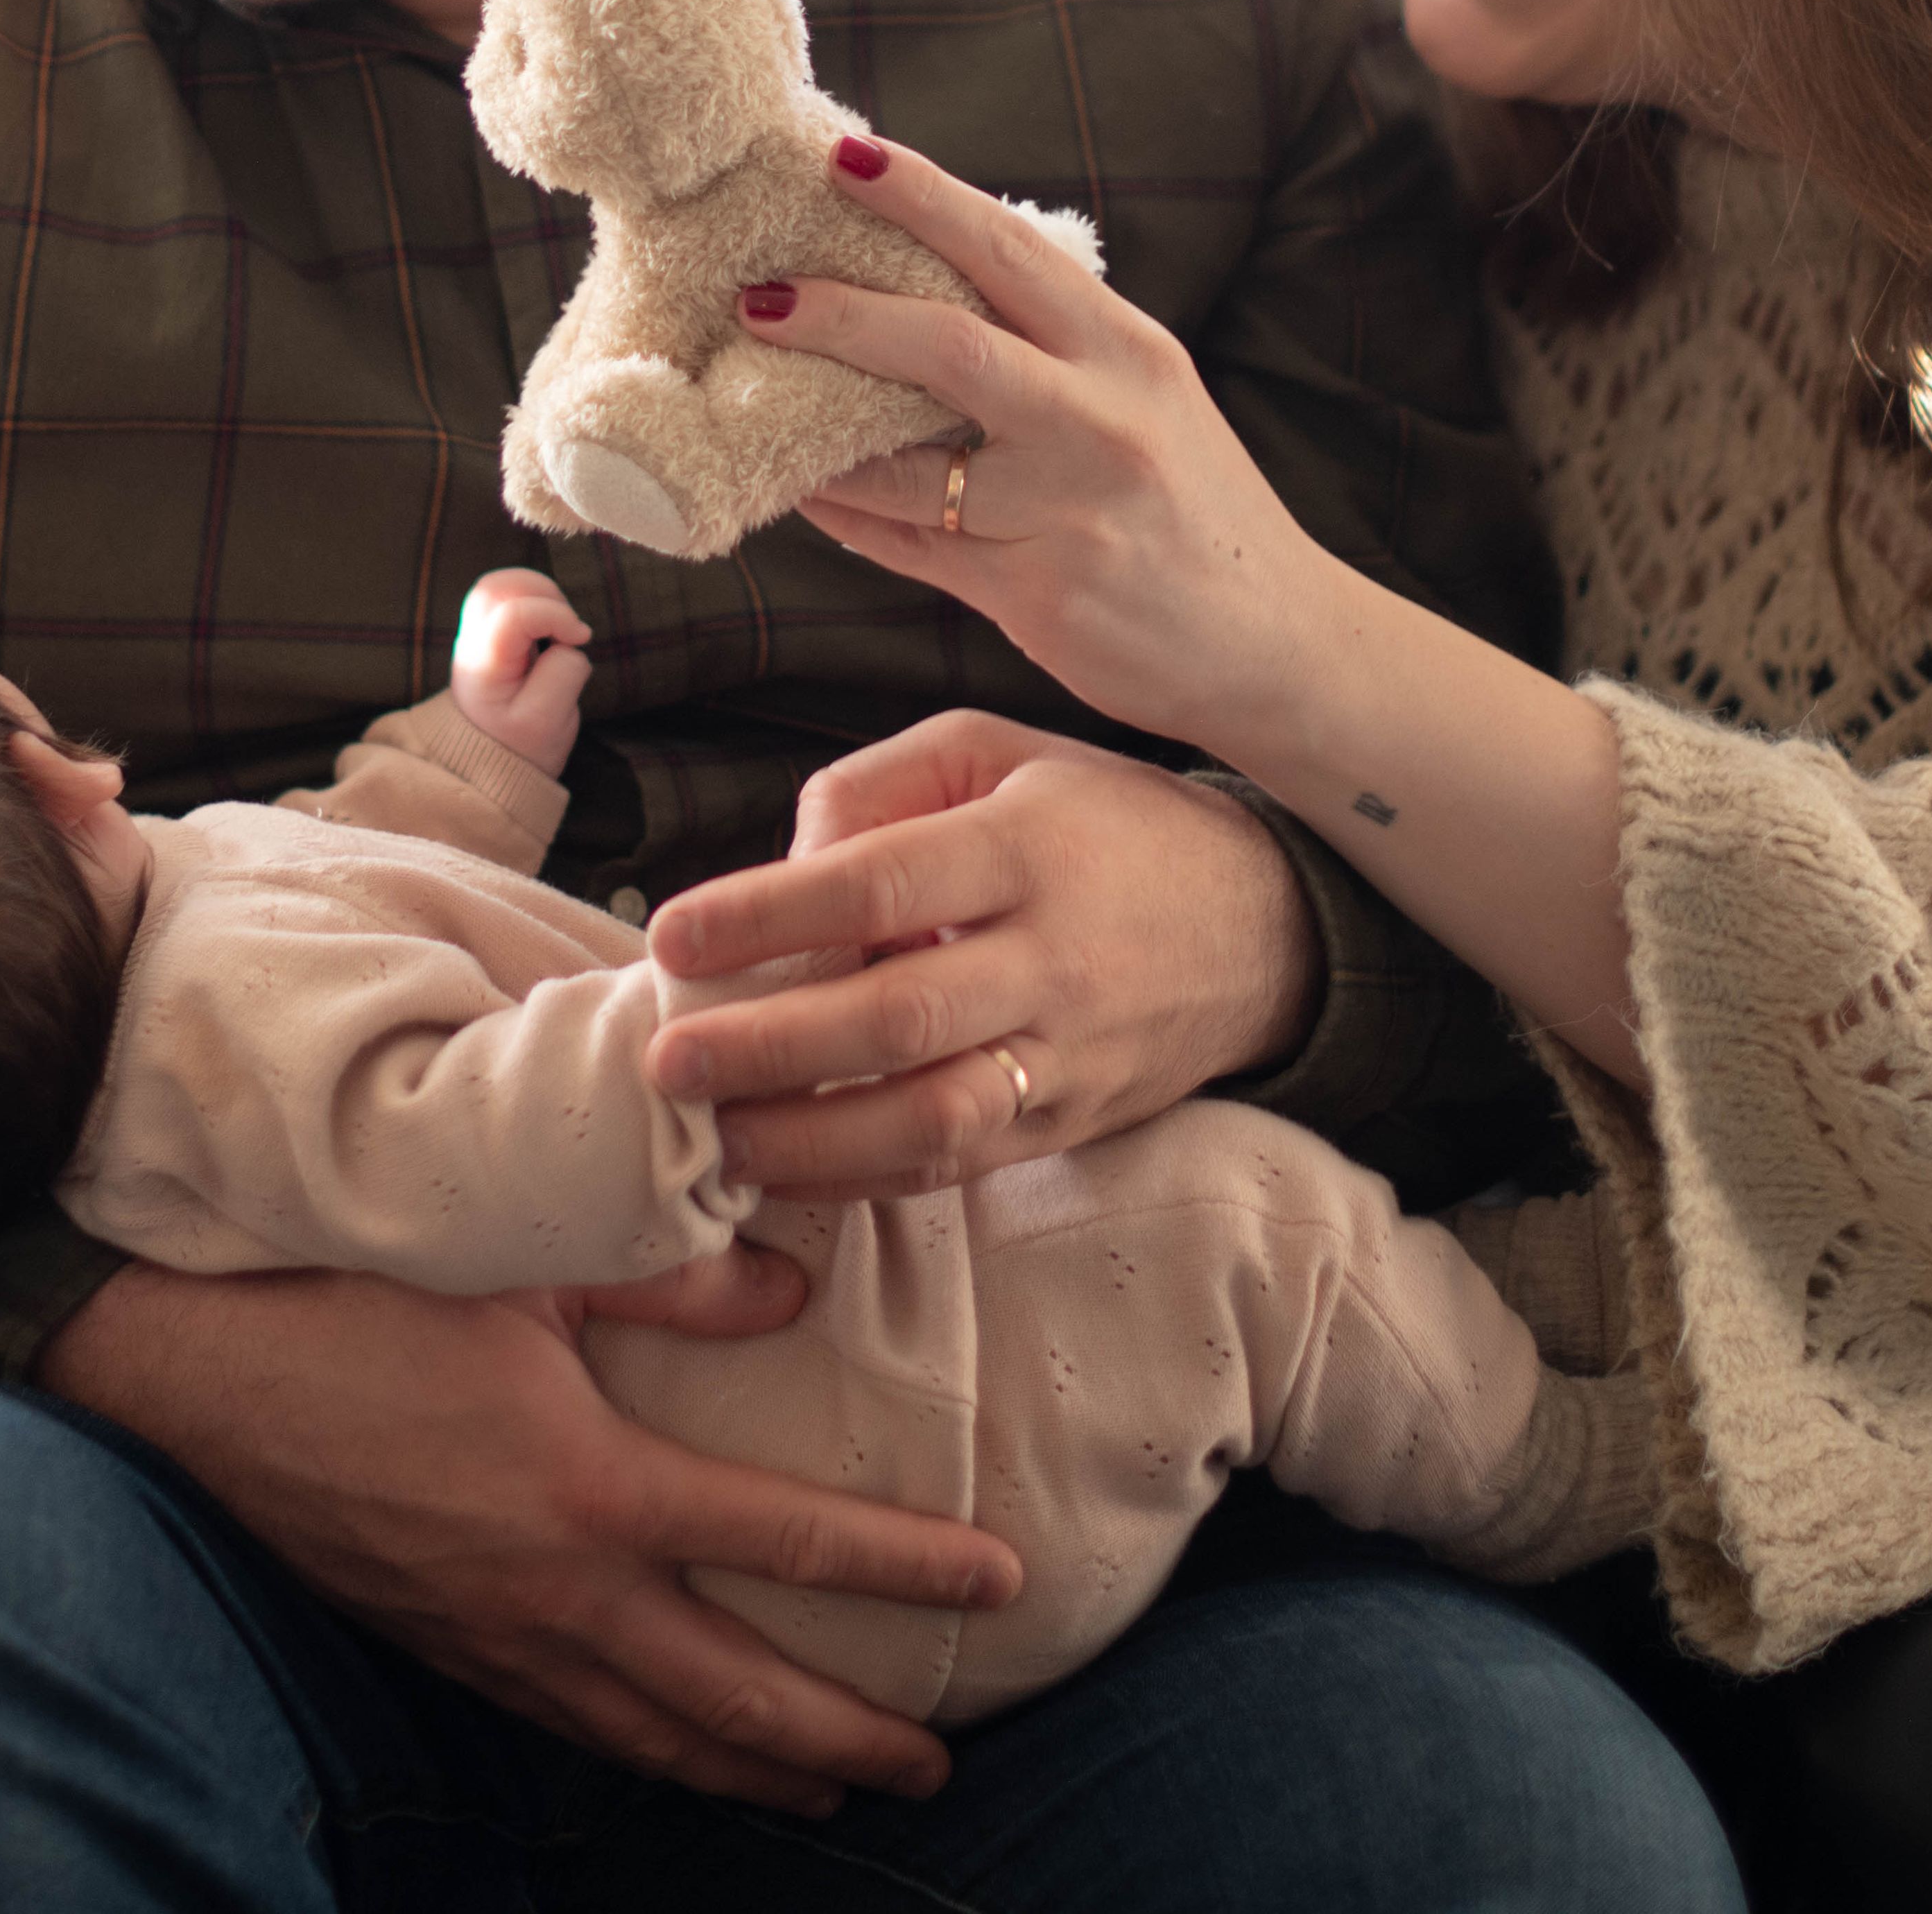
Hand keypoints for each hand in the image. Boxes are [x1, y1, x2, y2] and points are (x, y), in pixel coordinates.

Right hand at [33, 1256, 1014, 1813]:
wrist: (190, 1368)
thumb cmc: (356, 1292)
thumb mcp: (522, 1255)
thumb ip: (669, 1273)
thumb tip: (795, 1285)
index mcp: (594, 1489)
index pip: (790, 1542)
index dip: (907, 1569)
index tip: (1000, 1583)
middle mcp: (557, 1590)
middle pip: (737, 1697)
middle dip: (847, 1738)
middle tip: (937, 1765)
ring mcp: (494, 1634)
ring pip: (653, 1737)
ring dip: (752, 1771)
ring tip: (833, 1790)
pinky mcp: (441, 1643)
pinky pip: (568, 1726)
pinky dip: (643, 1754)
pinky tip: (673, 1755)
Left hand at [451, 567, 594, 774]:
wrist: (491, 761)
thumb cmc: (521, 744)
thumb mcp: (548, 721)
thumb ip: (564, 672)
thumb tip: (569, 640)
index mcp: (484, 666)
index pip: (514, 614)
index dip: (556, 615)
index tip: (581, 639)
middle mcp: (473, 645)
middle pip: (495, 586)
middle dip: (542, 592)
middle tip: (566, 625)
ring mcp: (477, 637)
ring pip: (499, 585)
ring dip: (539, 595)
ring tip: (559, 628)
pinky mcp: (489, 634)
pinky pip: (508, 598)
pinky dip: (535, 603)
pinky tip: (550, 633)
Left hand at [639, 713, 1319, 1199]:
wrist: (1264, 930)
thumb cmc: (1101, 826)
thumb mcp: (1000, 754)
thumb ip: (878, 787)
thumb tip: (785, 866)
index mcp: (1027, 845)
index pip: (881, 885)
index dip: (768, 914)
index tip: (672, 937)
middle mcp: (1053, 956)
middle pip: (897, 1017)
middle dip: (769, 1048)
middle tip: (667, 1061)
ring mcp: (1069, 1054)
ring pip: (931, 1116)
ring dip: (811, 1140)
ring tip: (718, 1137)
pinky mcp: (1073, 1124)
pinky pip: (960, 1164)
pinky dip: (867, 1176)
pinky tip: (789, 1168)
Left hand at [733, 133, 1345, 750]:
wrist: (1281, 646)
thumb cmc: (1198, 513)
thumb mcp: (1151, 401)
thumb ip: (1060, 351)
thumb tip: (931, 295)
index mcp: (1129, 351)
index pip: (1010, 248)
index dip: (920, 195)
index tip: (842, 154)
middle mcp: (1102, 420)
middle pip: (950, 345)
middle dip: (841, 315)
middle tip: (757, 292)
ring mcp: (1068, 509)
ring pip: (905, 464)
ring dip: (815, 436)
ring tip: (750, 399)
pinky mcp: (1039, 593)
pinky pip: (911, 547)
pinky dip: (847, 517)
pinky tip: (801, 491)